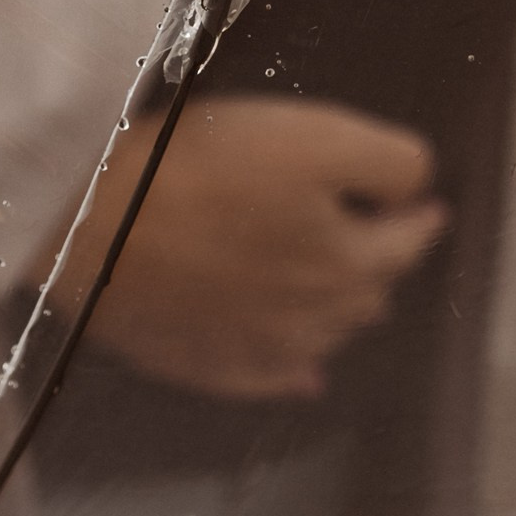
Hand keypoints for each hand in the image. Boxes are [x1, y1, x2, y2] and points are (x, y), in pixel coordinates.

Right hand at [44, 96, 447, 400]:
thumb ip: (386, 162)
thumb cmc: (199, 166)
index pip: (405, 243)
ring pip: (322, 338)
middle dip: (381, 264)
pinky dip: (294, 375)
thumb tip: (421, 189)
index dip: (419, 216)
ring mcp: (253, 350)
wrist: (86, 220)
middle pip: (367, 294)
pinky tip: (306, 378)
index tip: (428, 206)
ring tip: (349, 293)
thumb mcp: (311, 136)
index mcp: (344, 262)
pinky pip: (264, 379)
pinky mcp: (200, 362)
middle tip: (380, 237)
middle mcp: (311, 319)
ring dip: (342, 314)